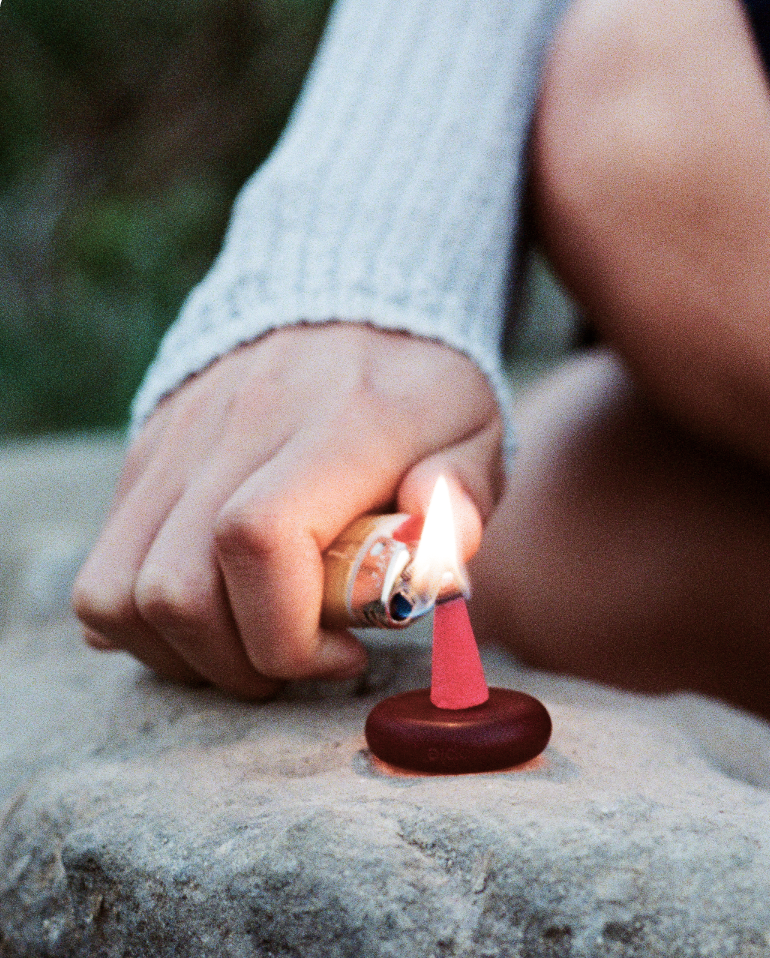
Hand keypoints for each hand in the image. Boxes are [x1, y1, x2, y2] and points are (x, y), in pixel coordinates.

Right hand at [72, 323, 502, 696]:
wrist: (348, 295)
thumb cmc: (423, 393)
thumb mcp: (477, 437)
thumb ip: (459, 504)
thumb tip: (428, 572)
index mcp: (340, 425)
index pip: (259, 540)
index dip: (287, 633)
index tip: (345, 653)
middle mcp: (241, 426)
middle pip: (176, 588)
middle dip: (238, 663)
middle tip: (299, 659)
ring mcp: (180, 439)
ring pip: (118, 590)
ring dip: (182, 652)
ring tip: (250, 644)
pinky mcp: (148, 453)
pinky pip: (104, 565)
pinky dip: (142, 619)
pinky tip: (212, 613)